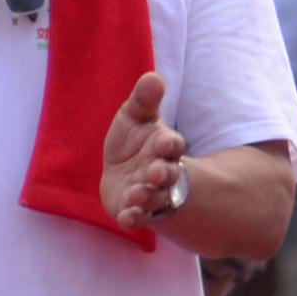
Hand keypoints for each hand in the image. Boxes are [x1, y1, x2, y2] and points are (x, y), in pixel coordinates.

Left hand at [102, 71, 185, 231]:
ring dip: (148, 196)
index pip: (173, 146)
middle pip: (169, 175)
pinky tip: (126, 217)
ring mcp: (149, 193)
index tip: (167, 142)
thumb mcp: (136, 116)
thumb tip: (153, 77)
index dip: (171, 144)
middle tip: (157, 172)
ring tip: (138, 193)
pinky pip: (138, 217)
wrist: (123, 172)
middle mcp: (161, 172)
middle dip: (164, 174)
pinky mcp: (135, 210)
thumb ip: (144, 100)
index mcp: (164, 147)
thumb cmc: (135, 141)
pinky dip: (134, 218)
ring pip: (155, 197)